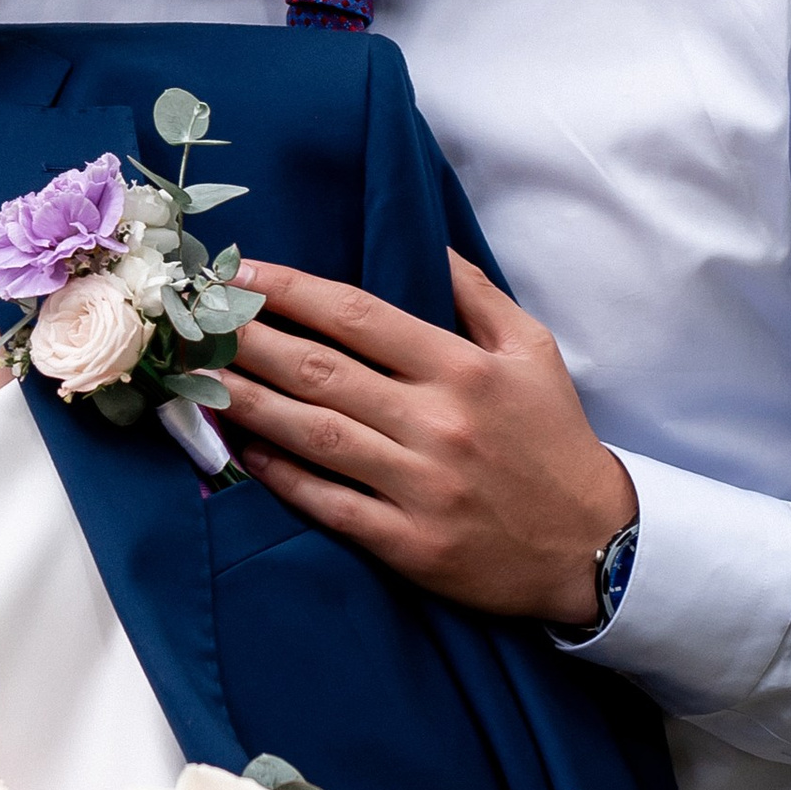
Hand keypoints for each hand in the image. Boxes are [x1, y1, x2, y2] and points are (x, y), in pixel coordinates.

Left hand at [218, 250, 637, 622]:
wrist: (596, 545)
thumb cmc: (556, 439)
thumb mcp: (534, 351)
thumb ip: (477, 295)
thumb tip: (428, 244)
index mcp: (463, 368)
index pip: (359, 315)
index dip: (291, 291)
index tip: (240, 273)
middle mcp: (438, 422)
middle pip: (322, 371)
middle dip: (249, 341)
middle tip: (194, 322)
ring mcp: (422, 486)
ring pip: (317, 434)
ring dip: (249, 403)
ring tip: (196, 379)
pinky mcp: (412, 544)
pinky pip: (332, 504)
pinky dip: (284, 477)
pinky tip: (245, 451)